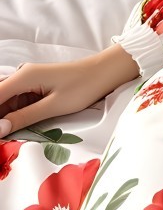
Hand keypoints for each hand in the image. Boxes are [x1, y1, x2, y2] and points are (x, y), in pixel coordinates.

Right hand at [0, 50, 135, 136]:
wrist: (106, 72)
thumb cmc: (84, 86)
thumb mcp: (54, 106)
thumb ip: (24, 117)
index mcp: (23, 77)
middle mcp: (21, 76)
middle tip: (2, 136)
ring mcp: (28, 81)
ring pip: (7, 102)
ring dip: (5, 118)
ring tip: (6, 134)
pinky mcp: (36, 87)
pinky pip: (18, 102)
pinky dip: (15, 114)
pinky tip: (15, 127)